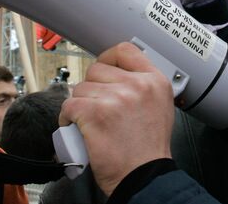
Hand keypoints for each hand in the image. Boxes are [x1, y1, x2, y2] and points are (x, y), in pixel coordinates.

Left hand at [59, 43, 174, 195]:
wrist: (143, 176)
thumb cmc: (148, 150)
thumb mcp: (160, 106)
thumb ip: (143, 86)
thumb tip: (119, 75)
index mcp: (154, 81)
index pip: (125, 51)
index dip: (108, 58)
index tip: (103, 69)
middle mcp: (137, 85)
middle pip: (97, 69)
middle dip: (91, 88)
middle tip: (96, 106)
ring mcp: (116, 97)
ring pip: (81, 89)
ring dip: (79, 105)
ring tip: (89, 122)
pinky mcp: (94, 113)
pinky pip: (69, 106)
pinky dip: (67, 119)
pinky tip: (77, 128)